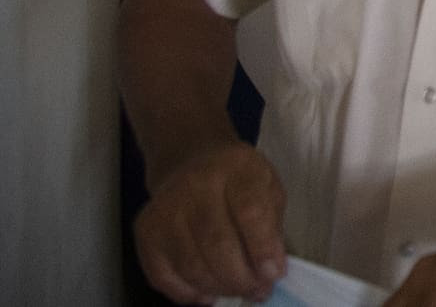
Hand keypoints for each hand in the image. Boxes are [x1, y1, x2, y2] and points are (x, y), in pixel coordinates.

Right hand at [134, 141, 286, 303]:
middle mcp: (195, 186)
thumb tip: (270, 271)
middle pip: (217, 244)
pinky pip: (163, 276)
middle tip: (258, 290)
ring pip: (191, 265)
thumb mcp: (268, 186)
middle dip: (241, 278)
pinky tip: (208, 293)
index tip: (274, 274)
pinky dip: (188, 293)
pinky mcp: (145, 232)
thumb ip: (272, 225)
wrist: (190, 159)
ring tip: (239, 291)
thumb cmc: (237, 179)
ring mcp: (165, 210)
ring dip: (219, 288)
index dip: (263, 249)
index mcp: (236, 168)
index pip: (250, 212)